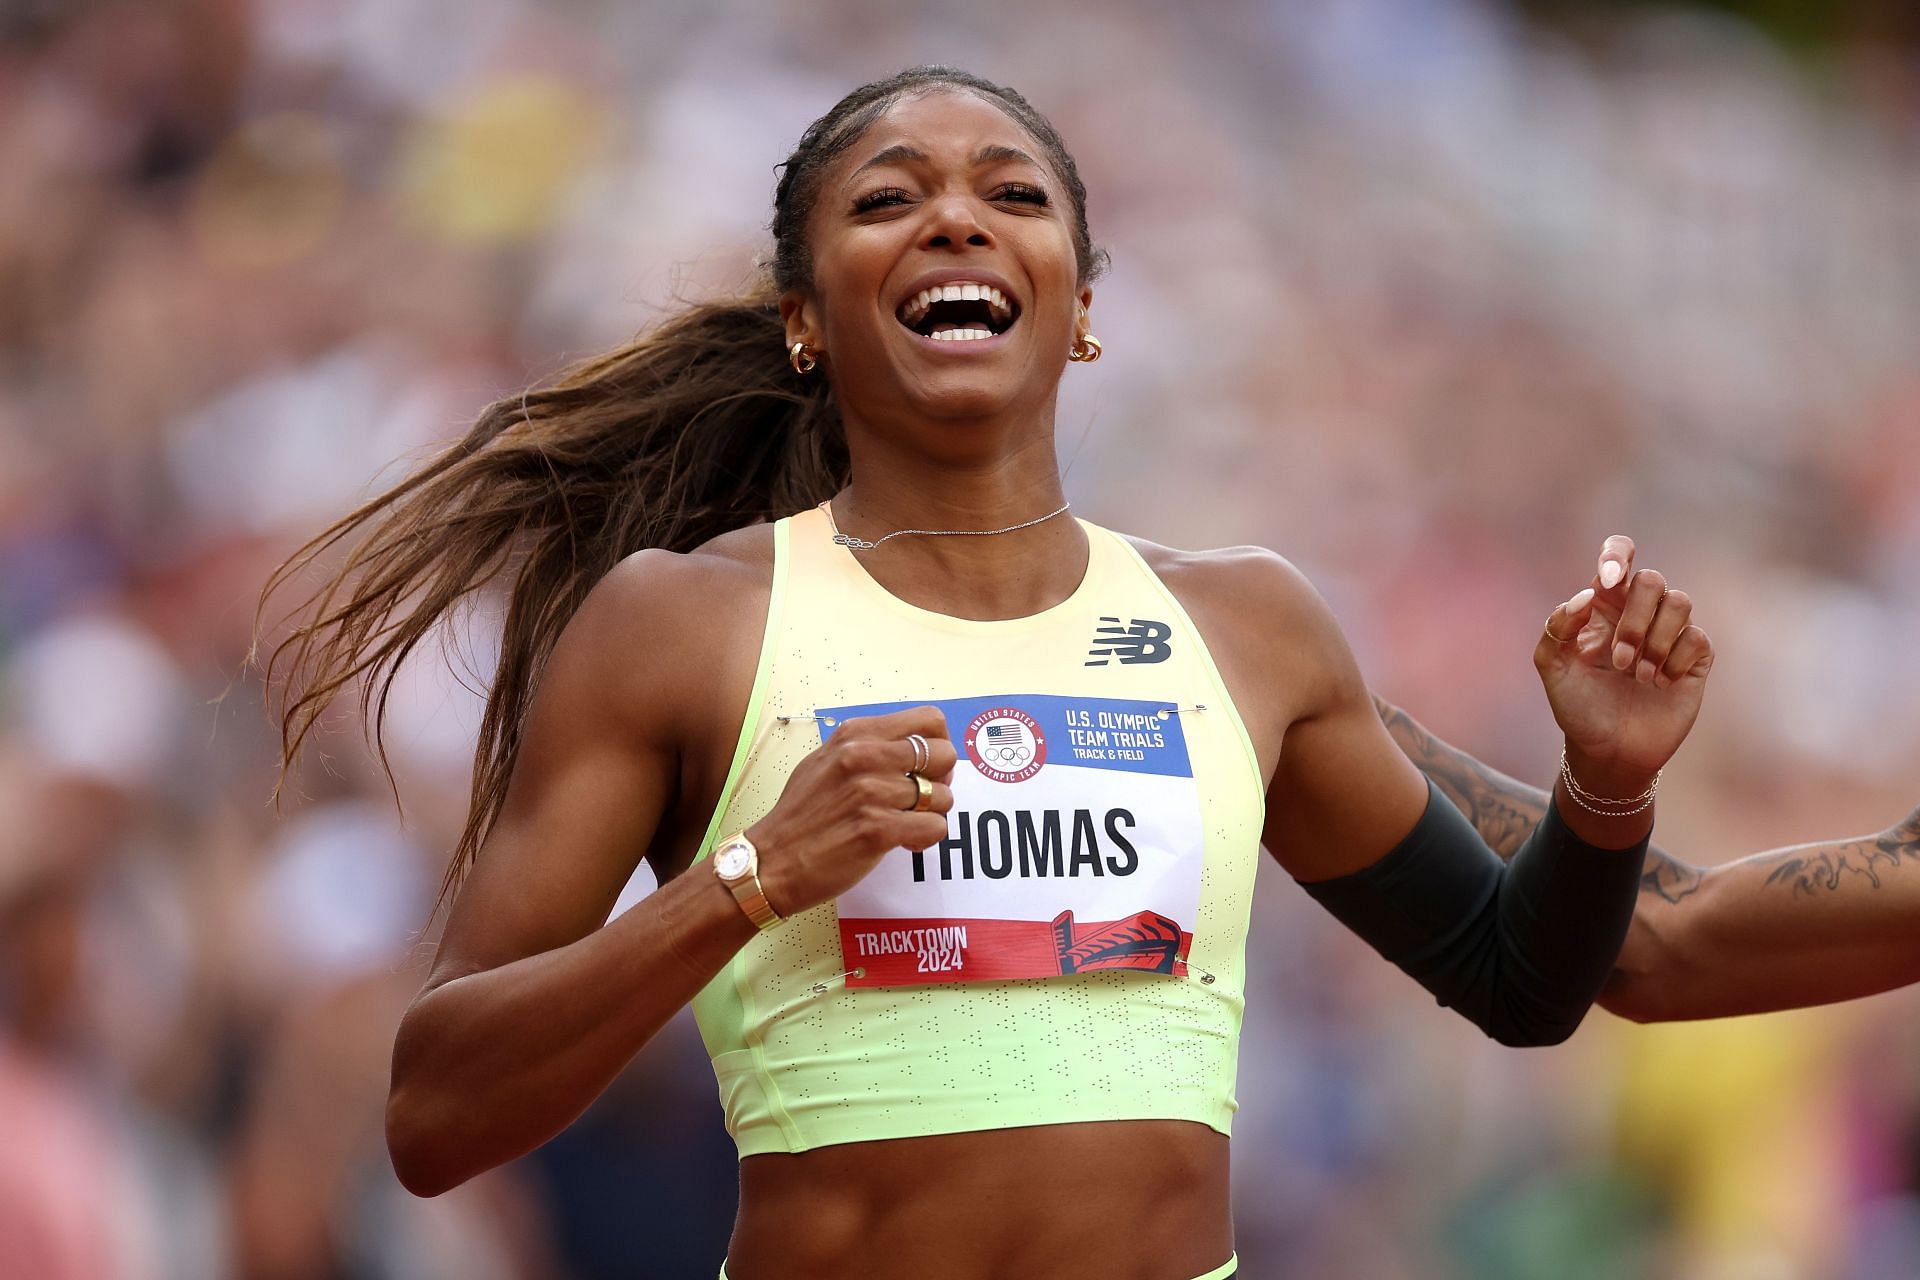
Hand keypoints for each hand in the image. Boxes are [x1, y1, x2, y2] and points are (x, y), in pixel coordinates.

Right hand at [747, 706, 955, 915]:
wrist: (772, 860)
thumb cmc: (801, 815)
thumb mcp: (827, 760)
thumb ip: (869, 747)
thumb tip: (915, 748)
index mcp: (856, 734)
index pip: (930, 720)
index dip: (940, 744)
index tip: (927, 767)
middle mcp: (864, 756)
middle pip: (945, 754)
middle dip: (942, 780)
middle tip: (923, 799)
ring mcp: (871, 792)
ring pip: (943, 796)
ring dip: (931, 815)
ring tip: (905, 825)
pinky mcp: (878, 829)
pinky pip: (935, 827)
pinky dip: (924, 839)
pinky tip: (902, 843)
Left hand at [1533, 535, 1713, 783]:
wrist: (1608, 752)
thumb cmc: (1578, 707)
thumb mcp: (1552, 668)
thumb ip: (1557, 627)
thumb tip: (1586, 595)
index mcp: (1603, 606)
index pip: (1618, 555)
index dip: (1617, 554)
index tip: (1608, 579)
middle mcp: (1638, 612)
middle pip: (1651, 579)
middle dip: (1634, 620)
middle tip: (1618, 660)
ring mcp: (1669, 633)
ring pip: (1679, 602)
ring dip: (1655, 641)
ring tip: (1638, 676)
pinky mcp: (1694, 658)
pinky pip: (1696, 638)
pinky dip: (1674, 661)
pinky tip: (1660, 684)